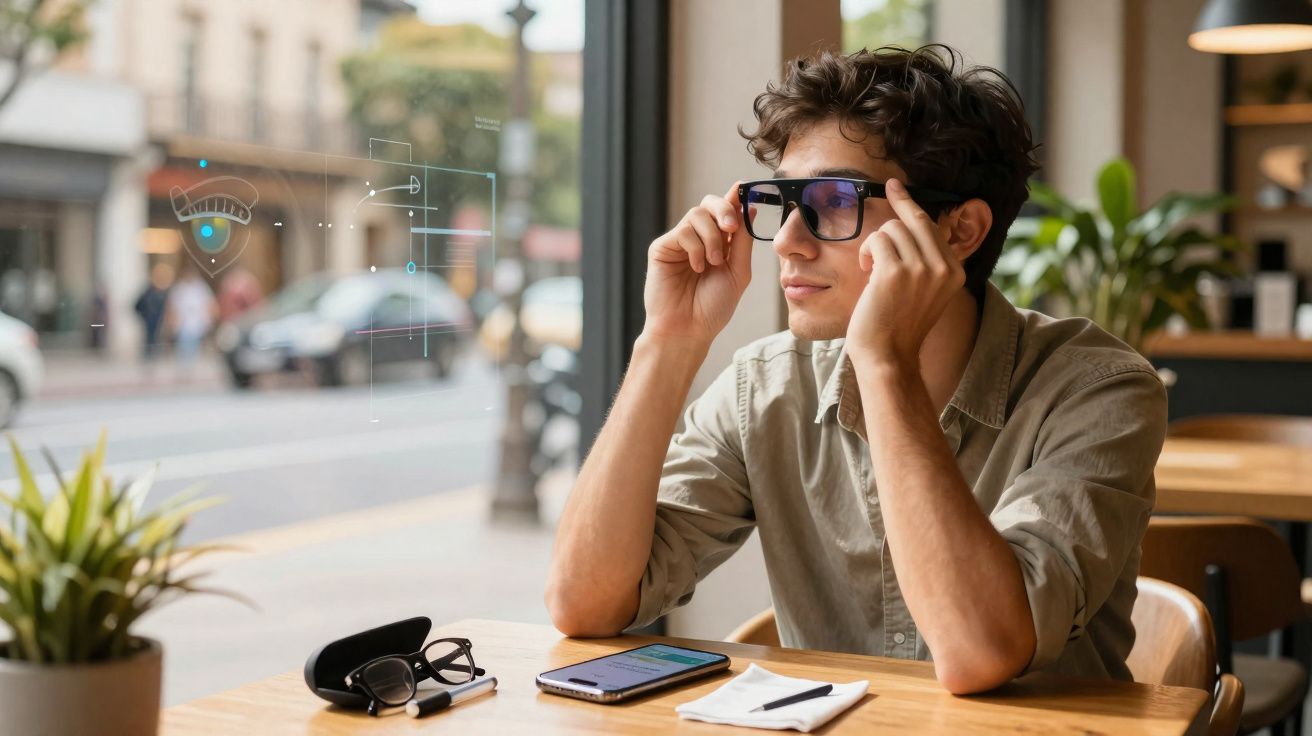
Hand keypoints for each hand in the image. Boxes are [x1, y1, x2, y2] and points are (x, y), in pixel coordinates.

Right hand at [641, 182, 753, 345]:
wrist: (688, 329)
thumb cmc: (713, 307)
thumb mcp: (738, 271)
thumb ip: (742, 241)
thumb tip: (749, 207)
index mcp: (719, 243)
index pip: (726, 212)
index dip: (735, 197)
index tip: (744, 187)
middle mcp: (698, 239)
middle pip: (709, 204)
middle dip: (724, 209)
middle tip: (732, 227)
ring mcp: (679, 242)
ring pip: (697, 214)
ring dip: (712, 238)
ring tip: (713, 263)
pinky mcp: (662, 247)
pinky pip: (683, 231)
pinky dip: (696, 248)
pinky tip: (696, 267)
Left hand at [846, 177, 964, 368]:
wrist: (888, 357)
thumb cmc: (898, 326)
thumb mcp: (925, 291)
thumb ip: (926, 262)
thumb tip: (912, 223)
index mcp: (954, 272)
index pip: (932, 226)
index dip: (911, 204)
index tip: (897, 186)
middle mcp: (942, 268)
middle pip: (914, 221)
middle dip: (895, 208)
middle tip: (887, 190)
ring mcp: (920, 269)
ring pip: (891, 229)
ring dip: (875, 245)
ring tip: (872, 269)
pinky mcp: (895, 272)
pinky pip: (876, 241)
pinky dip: (866, 252)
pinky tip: (866, 272)